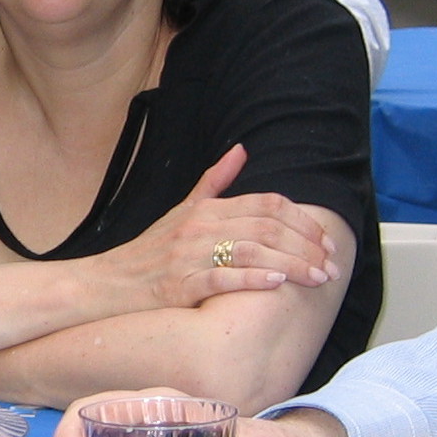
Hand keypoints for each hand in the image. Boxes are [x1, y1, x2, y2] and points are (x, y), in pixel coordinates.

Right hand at [90, 144, 336, 310]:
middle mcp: (199, 227)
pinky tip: (276, 283)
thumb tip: (241, 150)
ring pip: (250, 251)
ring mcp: (187, 256)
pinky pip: (219, 278)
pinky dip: (251, 279)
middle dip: (306, 246)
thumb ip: (214, 182)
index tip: (325, 242)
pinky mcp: (177, 286)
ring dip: (291, 265)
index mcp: (206, 209)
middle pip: (265, 227)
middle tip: (331, 266)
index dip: (302, 220)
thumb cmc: (148, 252)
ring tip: (317, 278)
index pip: (266, 204)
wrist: (105, 285)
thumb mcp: (182, 210)